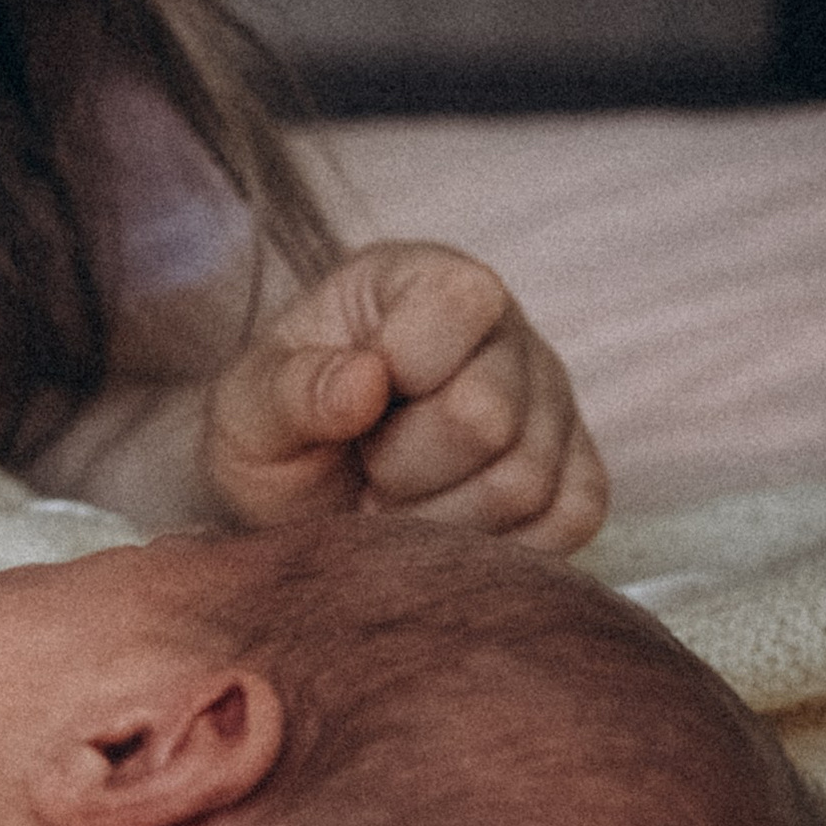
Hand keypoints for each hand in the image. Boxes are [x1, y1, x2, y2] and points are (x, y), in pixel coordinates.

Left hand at [203, 244, 607, 550]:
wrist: (303, 502)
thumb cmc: (278, 436)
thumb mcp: (246, 410)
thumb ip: (291, 389)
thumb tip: (365, 382)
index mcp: (423, 278)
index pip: (457, 306)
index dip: (394, 372)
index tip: (347, 400)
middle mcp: (506, 331)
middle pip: (488, 415)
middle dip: (403, 466)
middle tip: (366, 469)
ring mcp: (553, 403)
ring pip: (526, 482)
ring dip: (439, 519)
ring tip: (394, 501)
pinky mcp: (578, 473)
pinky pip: (569, 520)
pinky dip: (495, 547)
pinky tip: (442, 530)